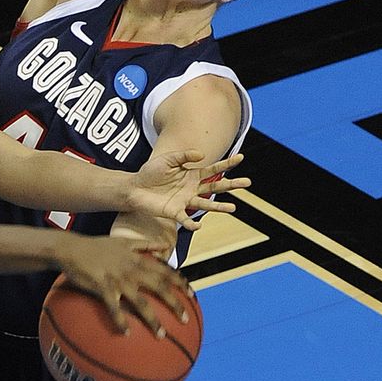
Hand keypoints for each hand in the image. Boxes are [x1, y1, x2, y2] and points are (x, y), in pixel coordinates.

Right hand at [55, 234, 189, 335]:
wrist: (70, 248)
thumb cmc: (95, 246)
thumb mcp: (123, 241)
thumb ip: (145, 245)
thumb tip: (164, 246)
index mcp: (137, 259)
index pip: (166, 271)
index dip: (181, 282)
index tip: (192, 295)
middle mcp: (131, 269)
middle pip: (159, 288)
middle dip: (175, 304)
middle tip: (185, 319)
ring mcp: (117, 279)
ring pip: (140, 302)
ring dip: (153, 320)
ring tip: (162, 335)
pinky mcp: (102, 287)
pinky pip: (114, 308)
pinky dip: (120, 321)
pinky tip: (126, 333)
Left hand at [128, 150, 250, 229]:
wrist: (133, 187)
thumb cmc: (150, 172)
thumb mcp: (167, 159)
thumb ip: (183, 156)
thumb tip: (202, 155)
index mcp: (192, 175)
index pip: (213, 169)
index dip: (226, 163)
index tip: (240, 157)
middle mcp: (192, 189)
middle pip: (216, 187)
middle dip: (231, 185)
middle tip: (247, 183)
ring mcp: (185, 201)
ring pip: (205, 204)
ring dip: (219, 207)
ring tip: (233, 208)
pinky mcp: (174, 212)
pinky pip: (185, 219)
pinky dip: (192, 223)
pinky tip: (199, 225)